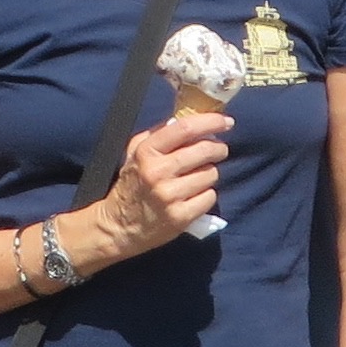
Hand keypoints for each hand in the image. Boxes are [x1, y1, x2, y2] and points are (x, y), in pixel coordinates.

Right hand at [88, 114, 224, 260]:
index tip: (227, 122)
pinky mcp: (180, 217)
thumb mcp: (134, 153)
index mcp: (147, 152)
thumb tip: (190, 120)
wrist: (119, 226)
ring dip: (210, 173)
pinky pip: (210, 197)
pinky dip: (206, 195)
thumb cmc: (131, 184)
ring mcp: (169, 196)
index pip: (185, 128)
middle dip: (218, 148)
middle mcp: (158, 172)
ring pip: (211, 174)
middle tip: (219, 150)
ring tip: (198, 177)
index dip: (211, 122)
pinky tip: (194, 195)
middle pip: (204, 150)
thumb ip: (158, 134)